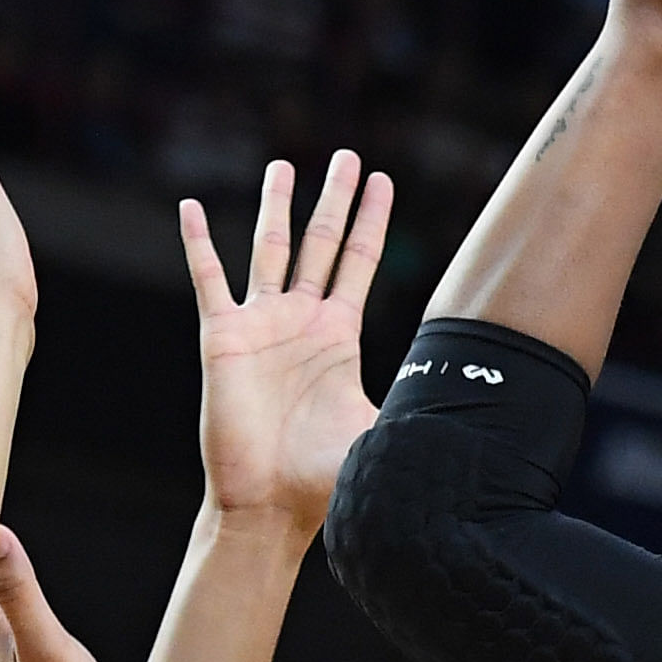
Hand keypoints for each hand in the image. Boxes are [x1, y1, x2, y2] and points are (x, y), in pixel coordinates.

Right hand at [179, 150, 392, 534]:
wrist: (269, 505)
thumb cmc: (322, 479)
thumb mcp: (379, 430)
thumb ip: (413, 405)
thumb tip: (471, 400)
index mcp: (339, 334)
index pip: (358, 261)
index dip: (371, 221)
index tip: (383, 179)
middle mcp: (301, 320)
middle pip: (321, 242)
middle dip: (334, 199)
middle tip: (348, 156)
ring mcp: (261, 325)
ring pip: (270, 249)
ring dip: (276, 206)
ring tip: (284, 165)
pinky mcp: (222, 338)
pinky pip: (209, 279)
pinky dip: (198, 243)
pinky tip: (190, 208)